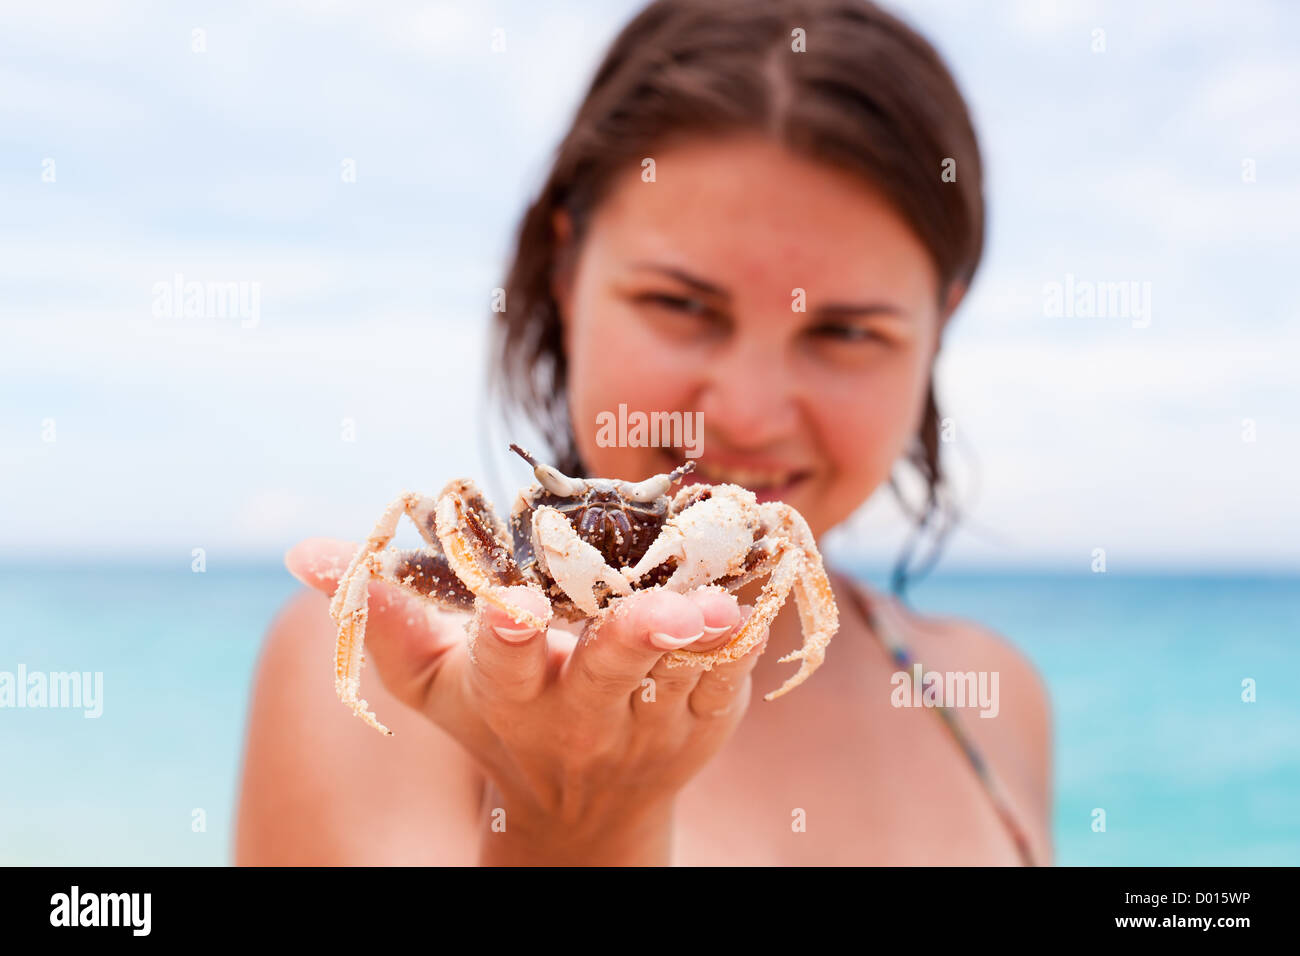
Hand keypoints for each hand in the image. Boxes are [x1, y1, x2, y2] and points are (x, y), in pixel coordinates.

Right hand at [286, 537, 768, 863]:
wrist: (580, 805)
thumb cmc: (495, 716)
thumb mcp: (428, 678)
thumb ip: (381, 614)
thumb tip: (305, 552)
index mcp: (509, 694)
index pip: (501, 662)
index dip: (506, 632)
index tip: (511, 605)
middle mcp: (580, 712)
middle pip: (606, 670)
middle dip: (631, 638)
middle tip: (664, 610)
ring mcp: (649, 719)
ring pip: (683, 670)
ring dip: (709, 631)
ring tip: (727, 597)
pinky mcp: (704, 718)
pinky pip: (732, 674)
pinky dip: (749, 631)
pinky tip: (763, 579)